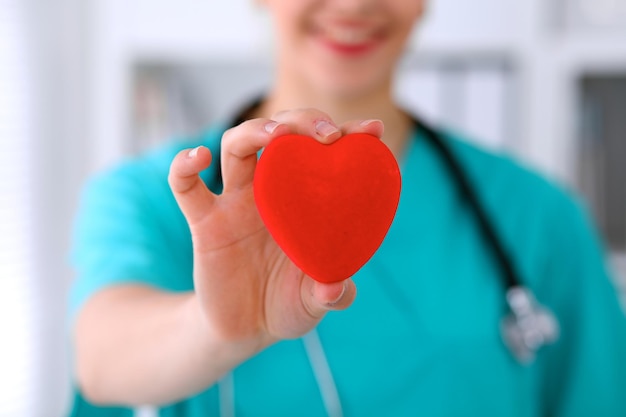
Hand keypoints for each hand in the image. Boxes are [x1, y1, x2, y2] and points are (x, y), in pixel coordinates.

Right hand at [168, 108, 384, 347]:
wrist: (247, 330)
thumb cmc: (288, 304)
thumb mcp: (314, 302)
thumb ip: (332, 294)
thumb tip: (337, 288)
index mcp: (305, 201)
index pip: (325, 154)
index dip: (349, 136)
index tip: (372, 130)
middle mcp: (271, 191)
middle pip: (281, 134)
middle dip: (303, 122)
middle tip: (326, 135)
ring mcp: (236, 202)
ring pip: (236, 145)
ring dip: (255, 130)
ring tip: (275, 134)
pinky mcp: (205, 222)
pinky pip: (185, 186)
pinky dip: (184, 166)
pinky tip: (197, 158)